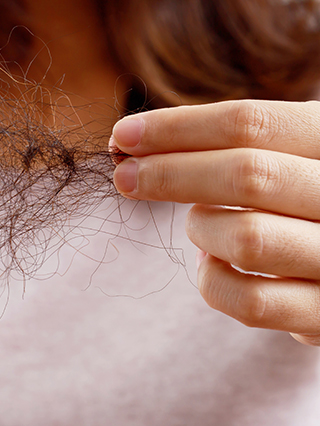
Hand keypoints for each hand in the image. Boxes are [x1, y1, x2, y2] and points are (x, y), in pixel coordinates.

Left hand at [111, 99, 319, 345]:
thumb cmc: (308, 197)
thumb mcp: (290, 154)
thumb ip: (235, 144)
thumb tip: (134, 141)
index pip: (251, 123)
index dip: (176, 128)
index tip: (123, 134)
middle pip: (247, 175)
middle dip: (170, 173)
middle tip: (124, 176)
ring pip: (246, 239)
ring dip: (201, 228)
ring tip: (201, 222)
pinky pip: (250, 302)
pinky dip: (212, 281)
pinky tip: (214, 263)